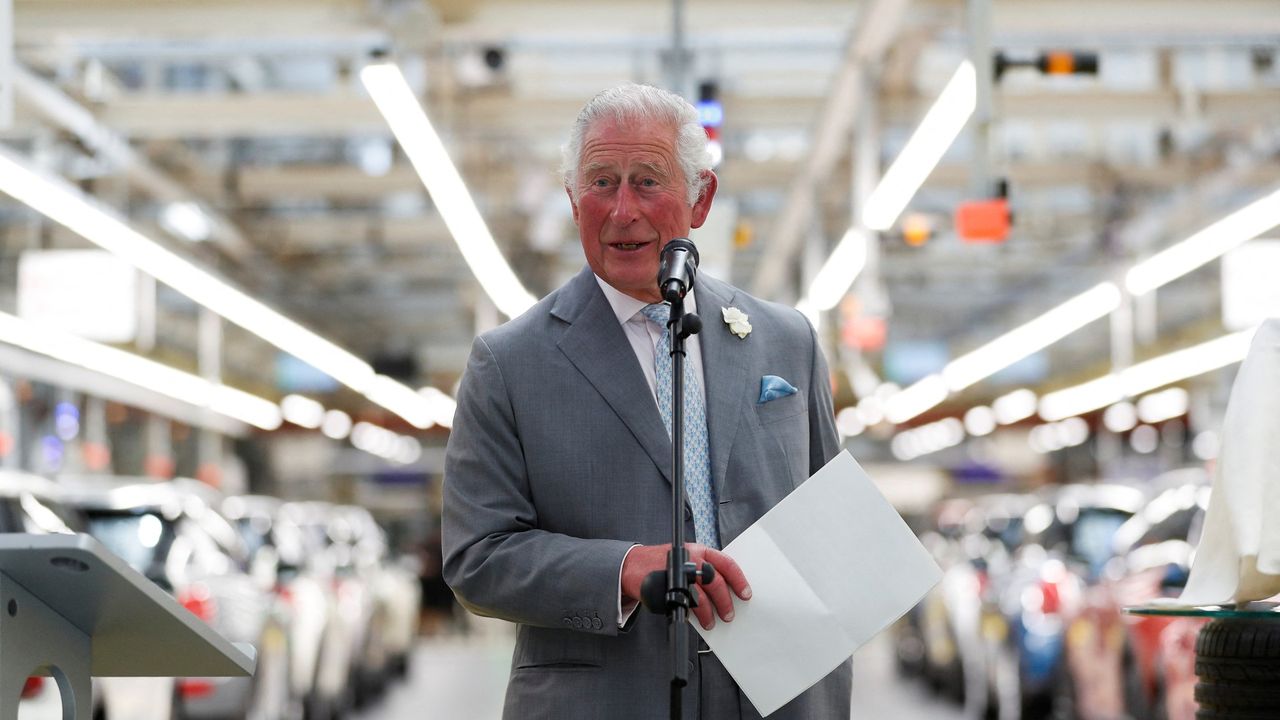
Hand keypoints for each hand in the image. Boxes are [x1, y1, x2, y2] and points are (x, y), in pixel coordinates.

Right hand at [621, 543, 751, 629]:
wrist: (632, 565)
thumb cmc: (662, 563)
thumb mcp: (685, 557)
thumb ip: (704, 568)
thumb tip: (726, 589)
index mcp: (698, 550)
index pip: (726, 563)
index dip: (739, 580)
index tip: (746, 594)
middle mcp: (689, 560)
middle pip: (714, 582)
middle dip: (725, 601)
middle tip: (729, 614)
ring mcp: (678, 574)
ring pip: (700, 597)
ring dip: (708, 613)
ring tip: (711, 622)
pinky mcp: (667, 589)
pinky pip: (684, 605)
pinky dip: (691, 615)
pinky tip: (693, 619)